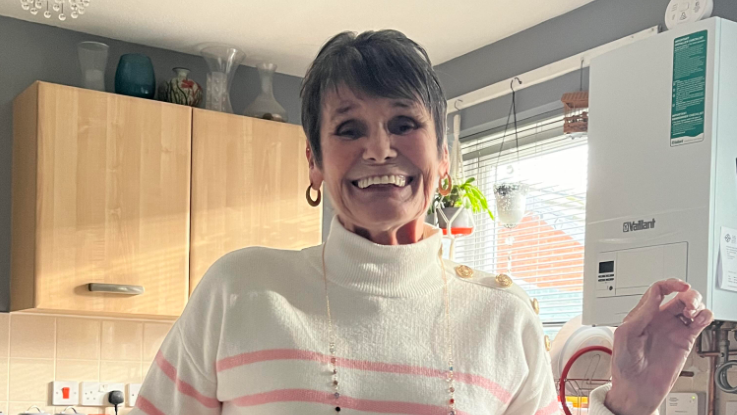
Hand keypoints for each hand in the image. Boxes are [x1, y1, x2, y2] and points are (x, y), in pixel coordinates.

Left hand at [604, 279, 712, 414]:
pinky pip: (699, 323)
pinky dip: (705, 317)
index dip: (670, 284)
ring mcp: (673, 329)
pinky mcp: (685, 341)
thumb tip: (653, 299)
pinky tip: (700, 320)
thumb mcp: (624, 336)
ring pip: (691, 307)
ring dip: (697, 304)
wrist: (636, 388)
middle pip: (679, 296)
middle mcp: (659, 319)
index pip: (658, 291)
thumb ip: (639, 316)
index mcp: (642, 314)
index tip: (681, 286)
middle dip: (688, 294)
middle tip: (690, 303)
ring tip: (693, 314)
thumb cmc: (625, 364)